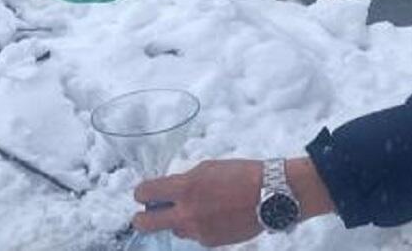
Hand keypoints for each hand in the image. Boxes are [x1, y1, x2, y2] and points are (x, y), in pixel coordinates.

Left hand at [133, 158, 335, 246]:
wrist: (271, 194)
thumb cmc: (241, 174)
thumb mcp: (207, 168)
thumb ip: (184, 180)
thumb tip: (168, 191)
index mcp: (185, 188)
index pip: (144, 193)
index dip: (140, 193)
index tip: (144, 194)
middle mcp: (186, 213)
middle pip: (145, 224)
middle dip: (141, 219)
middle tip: (146, 214)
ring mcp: (197, 231)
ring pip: (174, 229)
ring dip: (178, 219)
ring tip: (200, 207)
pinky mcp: (210, 242)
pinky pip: (195, 235)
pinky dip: (200, 225)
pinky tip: (217, 214)